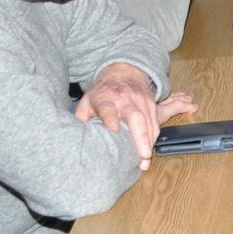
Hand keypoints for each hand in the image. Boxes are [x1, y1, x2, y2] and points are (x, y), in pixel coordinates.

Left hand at [76, 64, 193, 169]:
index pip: (108, 109)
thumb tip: (77, 141)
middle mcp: (125, 100)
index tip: (114, 129)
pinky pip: (155, 124)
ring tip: (145, 162)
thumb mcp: (86, 101)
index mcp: (105, 98)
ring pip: (149, 123)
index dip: (110, 118)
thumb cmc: (101, 92)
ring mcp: (141, 102)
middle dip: (141, 137)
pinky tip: (148, 152)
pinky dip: (153, 139)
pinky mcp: (151, 105)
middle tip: (143, 155)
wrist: (123, 72)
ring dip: (149, 143)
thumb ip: (82, 120)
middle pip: (136, 117)